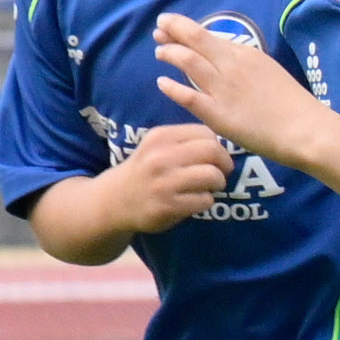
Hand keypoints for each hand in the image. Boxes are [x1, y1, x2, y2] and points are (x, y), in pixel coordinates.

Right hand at [102, 118, 235, 231]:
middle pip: (212, 151)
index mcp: (161, 136)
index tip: (216, 158)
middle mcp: (161, 157)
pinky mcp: (167, 206)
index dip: (218, 146)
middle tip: (220, 174)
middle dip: (223, 164)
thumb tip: (222, 146)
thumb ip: (184, 141)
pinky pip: (204, 200)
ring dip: (217, 183)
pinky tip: (195, 201)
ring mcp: (164, 182)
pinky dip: (206, 201)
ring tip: (209, 188)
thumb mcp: (157, 146)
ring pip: (212, 176)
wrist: (116, 200)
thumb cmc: (145, 170)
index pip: (206, 133)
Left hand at [149, 10, 322, 160]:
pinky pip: (188, 96)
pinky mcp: (218, 114)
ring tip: (159, 52)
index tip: (170, 24)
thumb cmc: (292, 104)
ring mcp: (223, 88)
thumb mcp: (268, 72)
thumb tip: (227, 61)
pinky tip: (162, 82)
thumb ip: (245, 66)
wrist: (305, 129)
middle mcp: (231, 65)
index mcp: (245, 54)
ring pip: (188, 61)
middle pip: (194, 40)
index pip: (208, 35)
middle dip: (172, 31)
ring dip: (170, 54)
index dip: (184, 27)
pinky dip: (172, 87)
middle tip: (158, 30)